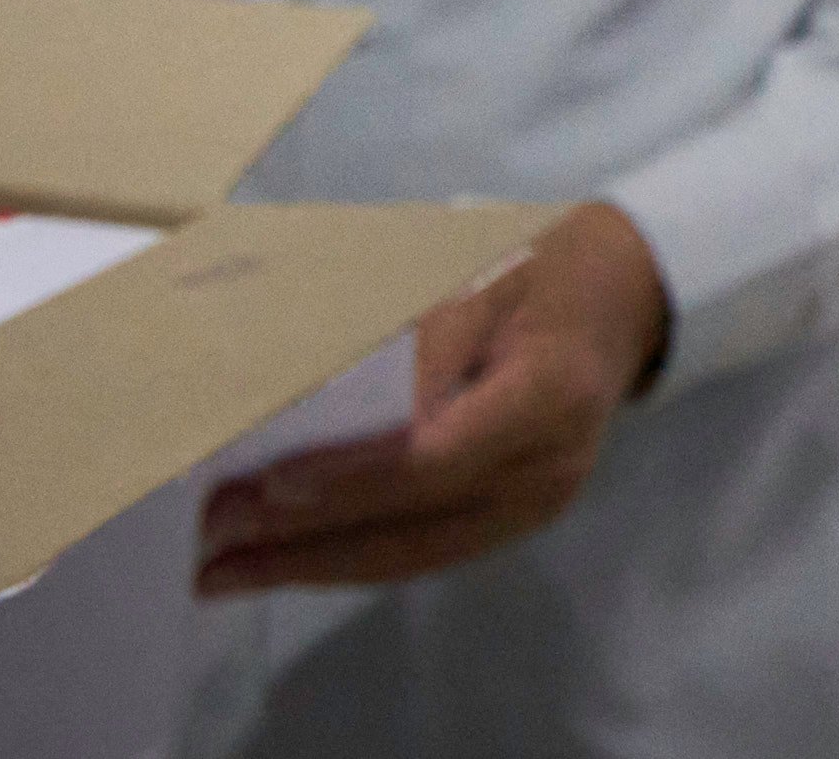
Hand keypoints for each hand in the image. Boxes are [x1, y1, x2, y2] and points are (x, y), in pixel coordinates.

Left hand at [194, 199, 670, 596]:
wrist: (627, 292)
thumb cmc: (545, 265)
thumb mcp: (482, 270)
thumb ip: (416, 336)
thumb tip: (323, 401)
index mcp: (548, 396)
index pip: (435, 458)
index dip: (350, 478)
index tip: (266, 484)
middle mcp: (546, 470)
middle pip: (412, 527)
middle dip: (304, 540)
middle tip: (210, 542)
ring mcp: (533, 506)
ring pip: (411, 556)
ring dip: (312, 566)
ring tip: (224, 572)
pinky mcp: (512, 518)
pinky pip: (424, 551)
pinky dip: (348, 557)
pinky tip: (287, 560)